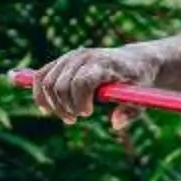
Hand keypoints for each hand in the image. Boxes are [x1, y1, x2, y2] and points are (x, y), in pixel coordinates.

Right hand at [31, 41, 180, 130]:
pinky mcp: (62, 60)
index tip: (88, 113)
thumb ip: (130, 112)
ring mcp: (71, 57)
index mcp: (104, 64)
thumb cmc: (138, 81)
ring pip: (46, 81)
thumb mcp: (141, 97)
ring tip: (67, 117)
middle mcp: (84, 56)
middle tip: (75, 120)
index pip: (81, 81)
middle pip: (60, 85)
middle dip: (65, 107)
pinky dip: (39, 94)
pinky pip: (41, 75)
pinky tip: (46, 109)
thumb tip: (115, 124)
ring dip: (52, 104)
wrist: (134, 60)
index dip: (80, 102)